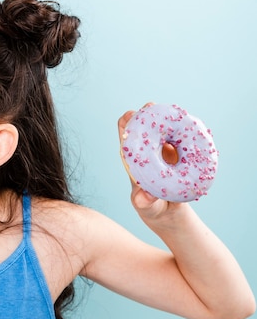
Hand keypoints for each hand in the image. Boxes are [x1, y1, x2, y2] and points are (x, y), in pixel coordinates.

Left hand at [117, 107, 180, 221]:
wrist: (170, 212)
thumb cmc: (152, 208)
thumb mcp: (147, 207)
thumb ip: (143, 202)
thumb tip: (143, 198)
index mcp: (133, 158)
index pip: (125, 133)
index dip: (127, 122)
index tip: (133, 115)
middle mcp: (147, 149)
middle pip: (145, 123)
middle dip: (149, 112)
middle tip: (155, 107)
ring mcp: (165, 149)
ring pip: (165, 127)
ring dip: (170, 118)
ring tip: (178, 116)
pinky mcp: (181, 153)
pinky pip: (183, 137)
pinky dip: (187, 131)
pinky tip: (192, 129)